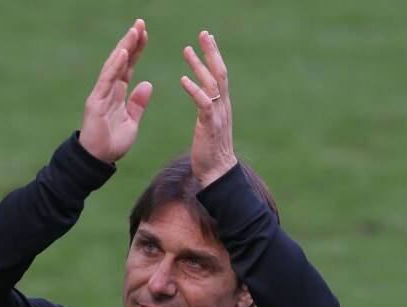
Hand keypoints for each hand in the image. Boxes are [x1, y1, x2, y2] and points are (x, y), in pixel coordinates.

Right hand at [79, 19, 152, 163]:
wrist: (99, 160)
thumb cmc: (112, 143)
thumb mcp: (132, 122)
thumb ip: (138, 104)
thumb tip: (147, 84)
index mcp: (117, 94)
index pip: (128, 67)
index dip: (137, 50)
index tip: (145, 34)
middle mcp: (108, 90)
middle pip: (121, 61)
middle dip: (131, 42)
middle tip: (140, 23)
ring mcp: (101, 94)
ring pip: (114, 66)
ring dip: (124, 48)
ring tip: (135, 31)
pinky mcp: (96, 101)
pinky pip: (107, 80)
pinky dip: (115, 66)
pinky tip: (124, 52)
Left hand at [180, 31, 236, 187]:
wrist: (217, 173)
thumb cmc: (210, 152)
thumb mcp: (210, 126)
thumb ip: (208, 110)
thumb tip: (205, 99)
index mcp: (222, 106)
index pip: (220, 75)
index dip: (214, 56)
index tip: (207, 39)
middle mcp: (223, 107)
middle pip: (220, 73)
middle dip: (211, 52)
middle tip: (203, 33)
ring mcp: (218, 116)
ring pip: (212, 84)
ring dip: (199, 66)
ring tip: (187, 50)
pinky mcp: (210, 126)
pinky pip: (203, 104)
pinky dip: (194, 90)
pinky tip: (183, 80)